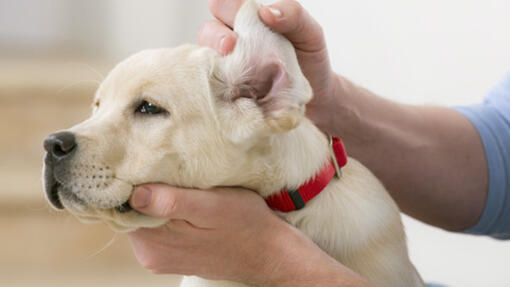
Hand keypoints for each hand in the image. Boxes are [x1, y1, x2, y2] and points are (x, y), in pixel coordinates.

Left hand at [127, 184, 373, 285]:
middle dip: (143, 186)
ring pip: (142, 215)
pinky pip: (156, 225)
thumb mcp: (213, 205)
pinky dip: (165, 208)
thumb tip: (134, 193)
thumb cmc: (245, 223)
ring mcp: (159, 255)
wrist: (267, 252)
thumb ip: (172, 201)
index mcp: (156, 241)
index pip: (121, 204)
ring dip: (155, 196)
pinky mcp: (170, 254)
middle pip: (129, 210)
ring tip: (178, 181)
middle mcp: (150, 253)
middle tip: (165, 164)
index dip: (131, 179)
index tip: (144, 158)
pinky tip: (184, 199)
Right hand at [198, 0, 339, 132]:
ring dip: (215, 64)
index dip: (227, 9)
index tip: (243, 21)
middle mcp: (231, 41)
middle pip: (207, 30)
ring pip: (204, 59)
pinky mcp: (225, 93)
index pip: (224, 5)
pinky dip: (218, 88)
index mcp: (247, 21)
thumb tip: (266, 12)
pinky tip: (232, 93)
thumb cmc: (309, 61)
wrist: (316, 100)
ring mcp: (225, 67)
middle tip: (230, 47)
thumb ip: (294, 15)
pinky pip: (210, 87)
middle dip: (216, 36)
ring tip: (232, 74)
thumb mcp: (310, 34)